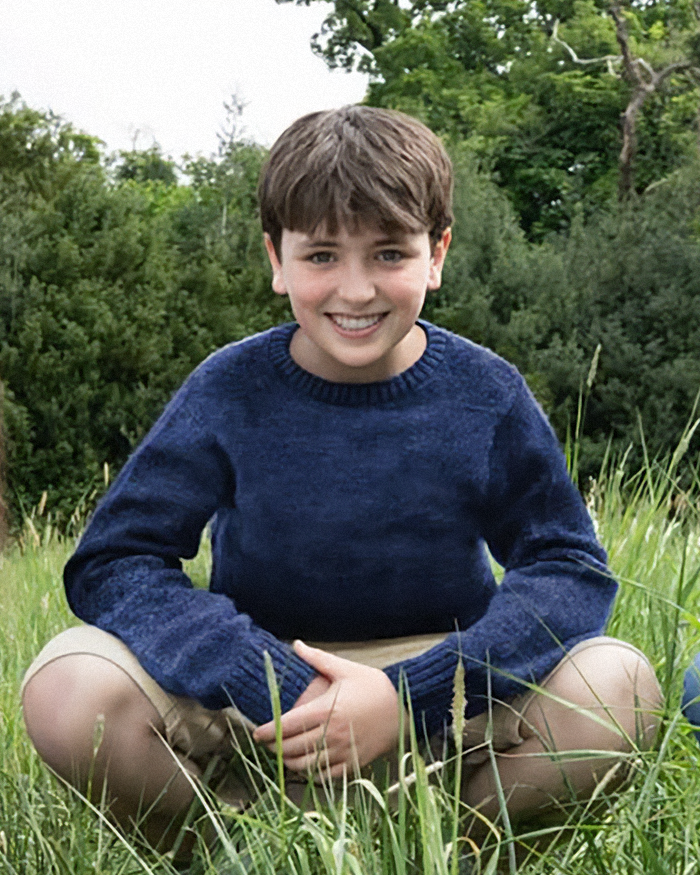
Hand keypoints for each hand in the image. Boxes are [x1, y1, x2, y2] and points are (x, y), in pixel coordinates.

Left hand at [253, 640, 406, 778]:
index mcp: (327, 710)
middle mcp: (332, 733)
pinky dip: (311, 774)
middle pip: (293, 747)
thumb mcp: (345, 669)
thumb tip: (296, 644)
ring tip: (283, 755)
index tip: (257, 733)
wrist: (406, 706)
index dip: (268, 731)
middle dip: (275, 747)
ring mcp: (343, 751)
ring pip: (306, 765)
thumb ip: (318, 658)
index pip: (288, 725)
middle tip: (267, 743)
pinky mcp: (354, 763)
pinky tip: (306, 766)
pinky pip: (326, 776)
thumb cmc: (374, 685)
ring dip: (290, 762)